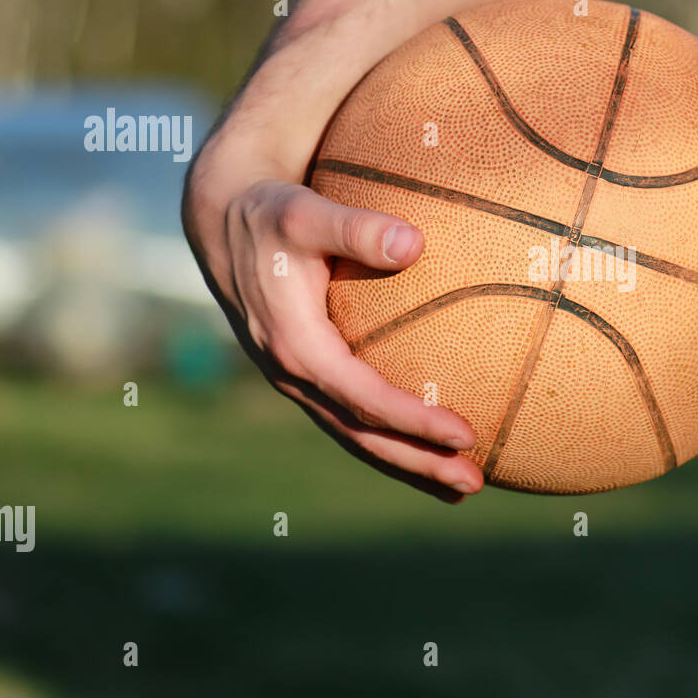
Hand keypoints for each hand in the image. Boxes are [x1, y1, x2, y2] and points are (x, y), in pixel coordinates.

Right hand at [183, 169, 481, 503]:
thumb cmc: (272, 212)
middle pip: (362, 435)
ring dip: (409, 464)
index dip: (415, 422)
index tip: (465, 434)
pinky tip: (430, 449)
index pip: (364, 398)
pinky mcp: (306, 374)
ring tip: (463, 485)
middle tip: (474, 482)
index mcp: (296, 345)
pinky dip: (390, 441)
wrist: (223, 220)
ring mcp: (297, 380)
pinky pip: (350, 418)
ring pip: (355, 436)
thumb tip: (415, 243)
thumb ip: (357, 227)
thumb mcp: (307, 213)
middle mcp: (292, 374)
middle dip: (418, 463)